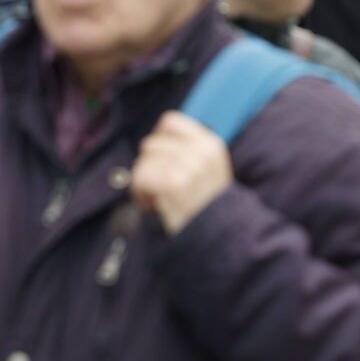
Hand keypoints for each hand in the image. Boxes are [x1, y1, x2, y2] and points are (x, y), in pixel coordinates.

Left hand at [131, 111, 232, 235]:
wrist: (219, 239)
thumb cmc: (206, 206)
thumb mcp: (208, 170)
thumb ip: (188, 150)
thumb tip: (155, 138)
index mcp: (210, 144)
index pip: (170, 121)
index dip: (159, 140)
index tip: (162, 160)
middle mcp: (201, 151)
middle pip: (151, 144)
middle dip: (150, 167)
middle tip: (162, 188)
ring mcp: (188, 166)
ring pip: (143, 161)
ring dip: (144, 182)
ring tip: (160, 199)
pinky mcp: (173, 183)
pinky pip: (139, 177)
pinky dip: (141, 194)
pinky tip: (155, 206)